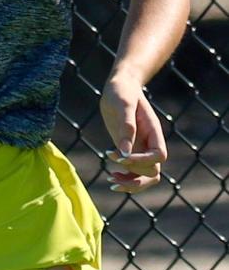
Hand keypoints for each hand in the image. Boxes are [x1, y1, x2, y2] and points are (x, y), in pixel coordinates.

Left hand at [100, 75, 167, 193]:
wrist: (119, 86)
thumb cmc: (122, 92)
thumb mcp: (123, 105)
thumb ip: (126, 127)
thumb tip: (125, 153)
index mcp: (154, 132)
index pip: (159, 156)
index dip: (142, 161)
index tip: (120, 157)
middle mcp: (150, 143)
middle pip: (154, 172)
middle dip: (135, 177)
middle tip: (112, 175)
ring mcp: (140, 148)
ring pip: (146, 176)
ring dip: (131, 182)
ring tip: (110, 181)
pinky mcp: (129, 150)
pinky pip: (133, 171)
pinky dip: (125, 177)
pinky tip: (110, 175)